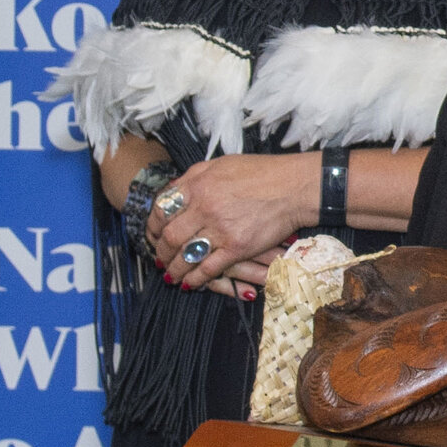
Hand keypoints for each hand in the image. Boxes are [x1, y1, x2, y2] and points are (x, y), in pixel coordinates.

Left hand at [146, 156, 316, 289]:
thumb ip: (195, 176)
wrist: (294, 187)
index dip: (153, 226)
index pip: (162, 209)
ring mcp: (220, 229)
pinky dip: (195, 278)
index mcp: (198, 185)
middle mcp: (205, 207)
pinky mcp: (237, 248)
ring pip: (185, 255)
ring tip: (170, 275)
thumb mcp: (222, 164)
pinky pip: (208, 268)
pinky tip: (190, 282)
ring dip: (174, 268)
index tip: (152, 234)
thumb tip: (174, 189)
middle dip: (160, 251)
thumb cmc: (262, 173)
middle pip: (170, 236)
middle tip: (159, 258)